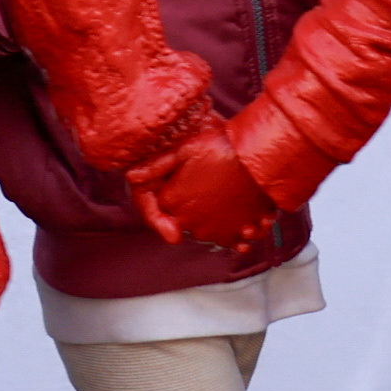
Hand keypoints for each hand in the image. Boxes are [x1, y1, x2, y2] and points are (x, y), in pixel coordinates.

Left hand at [125, 129, 278, 248]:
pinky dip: (238, 233)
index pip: (165, 208)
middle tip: (214, 185)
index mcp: (172, 203)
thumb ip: (156, 166)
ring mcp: (213, 232)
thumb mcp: (184, 150)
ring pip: (211, 231)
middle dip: (199, 207)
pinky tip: (246, 217)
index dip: (179, 193)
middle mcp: (189, 224)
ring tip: (232, 199)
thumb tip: (130, 176)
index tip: (193, 181)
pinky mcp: (237, 236)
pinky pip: (233, 242)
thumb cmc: (220, 149)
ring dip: (220, 220)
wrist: (259, 158)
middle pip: (188, 221)